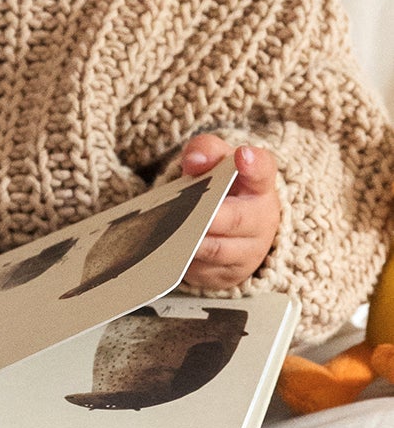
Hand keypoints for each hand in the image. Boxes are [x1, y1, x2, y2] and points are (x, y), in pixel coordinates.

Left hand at [178, 137, 279, 288]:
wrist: (228, 229)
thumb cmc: (221, 190)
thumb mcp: (214, 164)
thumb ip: (206, 152)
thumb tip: (195, 161)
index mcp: (258, 185)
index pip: (263, 170)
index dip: (254, 164)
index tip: (243, 155)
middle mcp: (261, 220)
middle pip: (237, 219)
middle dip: (211, 217)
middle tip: (185, 213)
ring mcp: (247, 251)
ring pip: (218, 250)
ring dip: (192, 243)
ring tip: (166, 235)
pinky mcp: (226, 275)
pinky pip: (203, 271)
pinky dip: (183, 262)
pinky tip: (163, 253)